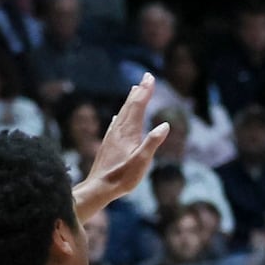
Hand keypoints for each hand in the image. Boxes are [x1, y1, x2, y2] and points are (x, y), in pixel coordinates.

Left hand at [77, 74, 167, 216]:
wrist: (99, 188)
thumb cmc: (123, 177)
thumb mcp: (142, 162)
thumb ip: (152, 143)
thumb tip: (165, 125)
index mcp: (129, 132)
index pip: (138, 106)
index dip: (145, 91)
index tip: (151, 78)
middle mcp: (119, 130)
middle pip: (130, 105)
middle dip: (139, 90)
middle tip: (146, 77)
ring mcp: (112, 137)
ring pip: (122, 113)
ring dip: (130, 100)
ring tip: (134, 90)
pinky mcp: (108, 145)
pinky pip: (116, 124)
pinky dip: (120, 116)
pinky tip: (118, 117)